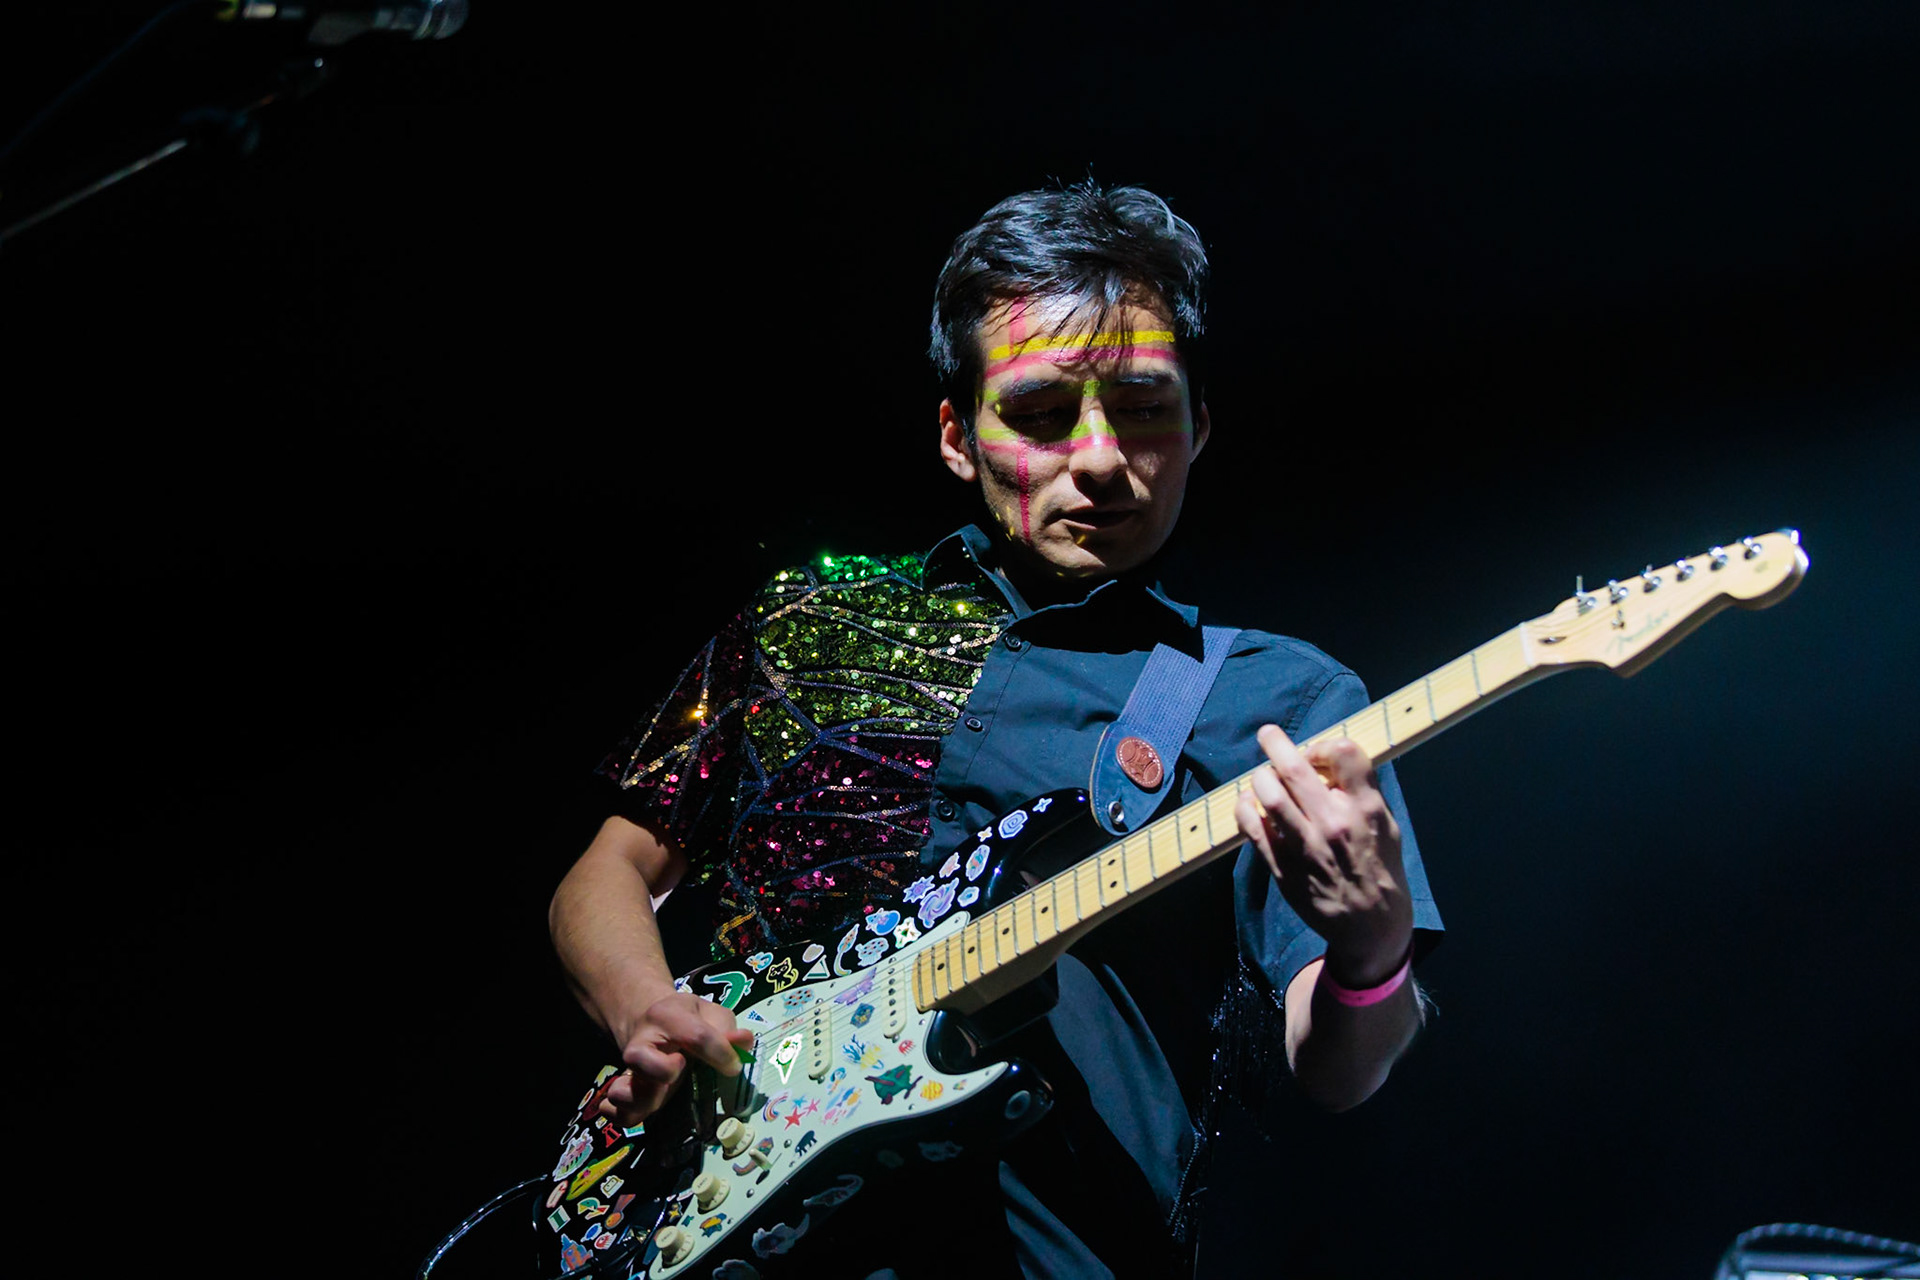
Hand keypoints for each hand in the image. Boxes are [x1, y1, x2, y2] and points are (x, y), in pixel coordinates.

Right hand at [599, 989, 755, 1126]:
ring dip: (644, 1098)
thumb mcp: (709, 1013)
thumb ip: (726, 1028)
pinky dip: (624, 1116)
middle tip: (683, 1067)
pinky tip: (644, 1112)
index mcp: (667, 1015)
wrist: (650, 1020)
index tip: (734, 1066)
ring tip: (662, 1093)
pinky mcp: (629, 1094)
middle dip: (664, 1070)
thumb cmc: (687, 1019)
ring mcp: (632, 1072)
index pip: (696, 1036)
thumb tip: (743, 1042)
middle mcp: (641, 1043)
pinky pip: (617, 1112)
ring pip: (622, 1091)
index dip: (722, 1053)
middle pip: (639, 1058)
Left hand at [1235, 724, 1412, 987]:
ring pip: (1269, 795)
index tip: (1314, 751)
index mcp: (1366, 808)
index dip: (1323, 743)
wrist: (1371, 924)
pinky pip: (1252, 828)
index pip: (1344, 752)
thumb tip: (1324, 759)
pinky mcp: (1283, 868)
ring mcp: (1306, 847)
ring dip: (1259, 778)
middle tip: (1268, 735)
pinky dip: (1245, 808)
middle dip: (1275, 744)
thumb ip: (1359, 792)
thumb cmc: (1379, 867)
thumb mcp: (1385, 824)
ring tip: (1261, 777)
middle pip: (1294, 768)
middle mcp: (1335, 824)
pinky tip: (1248, 803)